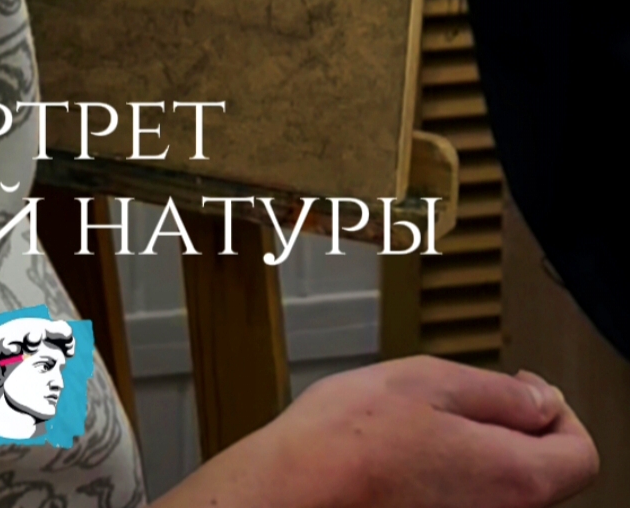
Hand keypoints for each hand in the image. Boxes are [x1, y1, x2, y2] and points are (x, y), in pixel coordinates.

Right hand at [156, 359, 597, 507]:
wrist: (295, 492)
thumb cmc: (353, 438)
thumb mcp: (432, 380)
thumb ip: (500, 394)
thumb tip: (543, 400)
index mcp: (515, 478)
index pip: (580, 453)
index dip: (559, 411)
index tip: (522, 387)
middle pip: (542, 473)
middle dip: (514, 430)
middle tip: (464, 400)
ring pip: (500, 488)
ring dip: (479, 453)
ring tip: (425, 426)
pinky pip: (466, 502)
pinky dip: (451, 478)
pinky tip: (408, 456)